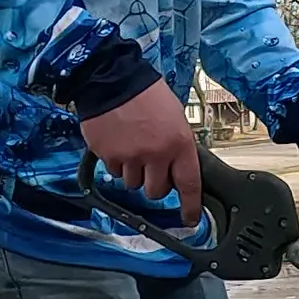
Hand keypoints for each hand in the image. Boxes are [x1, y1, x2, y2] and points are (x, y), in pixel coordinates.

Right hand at [80, 84, 203, 224]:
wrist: (112, 79)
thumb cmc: (147, 95)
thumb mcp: (174, 117)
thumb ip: (177, 146)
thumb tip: (175, 172)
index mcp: (179, 143)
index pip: (188, 184)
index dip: (190, 206)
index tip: (190, 219)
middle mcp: (156, 154)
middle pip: (156, 191)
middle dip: (154, 183)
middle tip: (150, 166)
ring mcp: (130, 157)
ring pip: (133, 184)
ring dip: (133, 172)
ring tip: (131, 146)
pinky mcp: (108, 156)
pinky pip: (114, 172)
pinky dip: (116, 162)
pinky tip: (118, 142)